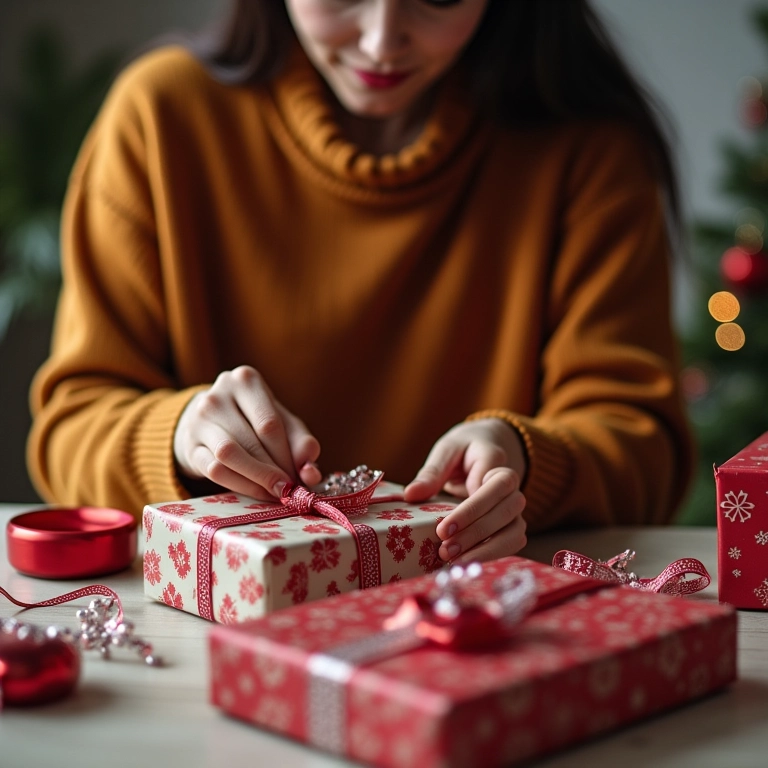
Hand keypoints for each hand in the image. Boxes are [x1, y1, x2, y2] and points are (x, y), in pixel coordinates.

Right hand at [174, 366, 321, 499]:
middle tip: (290, 489)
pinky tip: (258, 492)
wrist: (209, 422)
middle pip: (251, 440)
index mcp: (245, 380)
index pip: (269, 423)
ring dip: (257, 479)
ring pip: (229, 456)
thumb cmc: (254, 420)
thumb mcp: (283, 422)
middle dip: (275, 470)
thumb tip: (311, 473)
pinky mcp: (189, 447)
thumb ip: (302, 443)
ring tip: (276, 491)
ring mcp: (198, 421)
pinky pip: (215, 470)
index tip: (301, 477)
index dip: (287, 455)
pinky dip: (241, 485)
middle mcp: (217, 396)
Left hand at [404, 419, 526, 563]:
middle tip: (444, 549)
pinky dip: (492, 556)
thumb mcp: (446, 451)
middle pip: (506, 512)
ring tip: (454, 562)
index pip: (493, 487)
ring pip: (514, 532)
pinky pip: (511, 543)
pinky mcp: (512, 524)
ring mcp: (515, 507)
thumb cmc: (464, 450)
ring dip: (486, 550)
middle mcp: (513, 486)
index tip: (443, 529)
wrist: (486, 448)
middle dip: (475, 534)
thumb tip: (411, 494)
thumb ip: (432, 472)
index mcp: (496, 461)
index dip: (471, 511)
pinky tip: (467, 564)